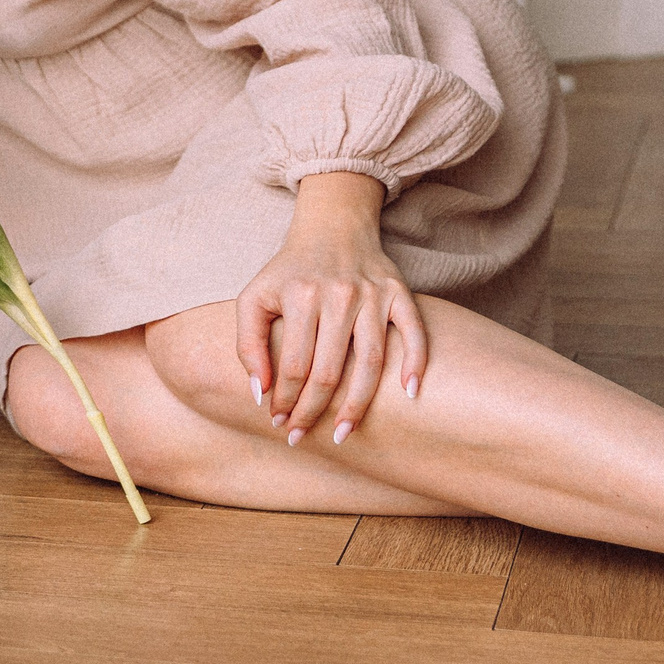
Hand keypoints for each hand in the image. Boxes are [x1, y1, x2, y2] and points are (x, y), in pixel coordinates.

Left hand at [236, 172, 426, 445]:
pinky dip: (416, 362)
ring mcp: (373, 295)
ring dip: (357, 404)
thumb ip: (247, 343)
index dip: (284, 399)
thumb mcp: (254, 297)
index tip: (277, 422)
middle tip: (301, 437)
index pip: (293, 365)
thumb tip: (259, 393)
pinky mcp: (400, 293)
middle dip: (312, 411)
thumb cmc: (289, 272)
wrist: (333, 226)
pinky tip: (411, 393)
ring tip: (343, 433)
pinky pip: (414, 332)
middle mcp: (339, 295)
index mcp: (300, 296)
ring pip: (370, 362)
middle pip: (329, 371)